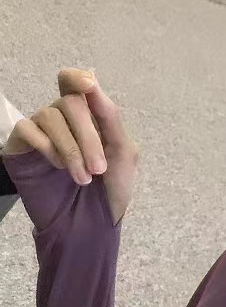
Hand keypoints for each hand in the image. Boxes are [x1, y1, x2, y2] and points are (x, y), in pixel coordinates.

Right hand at [1, 67, 137, 224]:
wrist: (90, 228)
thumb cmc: (109, 194)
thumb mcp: (122, 156)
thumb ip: (111, 118)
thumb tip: (92, 80)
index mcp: (88, 117)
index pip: (75, 83)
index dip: (78, 78)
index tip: (89, 87)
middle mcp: (62, 119)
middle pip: (70, 102)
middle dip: (88, 137)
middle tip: (99, 170)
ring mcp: (41, 131)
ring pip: (51, 116)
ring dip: (72, 149)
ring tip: (83, 179)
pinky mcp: (22, 146)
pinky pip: (28, 130)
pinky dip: (48, 148)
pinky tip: (58, 168)